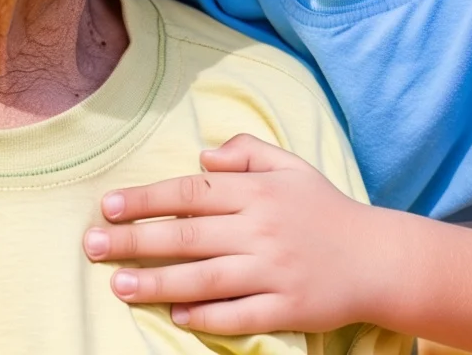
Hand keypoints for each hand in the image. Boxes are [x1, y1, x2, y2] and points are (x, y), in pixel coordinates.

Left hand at [82, 134, 381, 334]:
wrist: (379, 258)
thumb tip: (201, 157)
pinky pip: (240, 315)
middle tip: (92, 245)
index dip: (145, 199)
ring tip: (118, 284)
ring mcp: (274, 271)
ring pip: (204, 279)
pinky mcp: (289, 309)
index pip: (189, 193)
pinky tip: (175, 315)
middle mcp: (261, 230)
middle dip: (134, 240)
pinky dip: (206, 317)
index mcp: (257, 192)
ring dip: (156, 283)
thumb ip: (244, 153)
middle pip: (187, 236)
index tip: (108, 205)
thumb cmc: (323, 208)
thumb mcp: (288, 165)